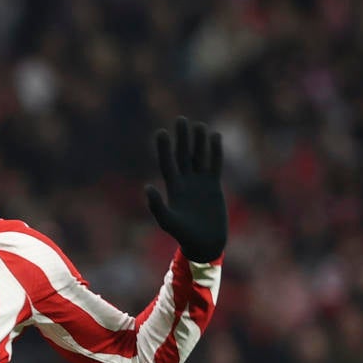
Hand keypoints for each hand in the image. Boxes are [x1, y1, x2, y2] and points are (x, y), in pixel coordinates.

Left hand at [144, 117, 226, 262]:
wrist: (204, 243)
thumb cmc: (183, 235)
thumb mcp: (168, 221)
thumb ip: (157, 205)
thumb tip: (147, 187)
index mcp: (173, 188)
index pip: (168, 163)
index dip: (164, 149)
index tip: (162, 132)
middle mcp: (186, 182)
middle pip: (183, 155)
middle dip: (182, 139)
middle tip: (181, 119)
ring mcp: (200, 183)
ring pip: (199, 157)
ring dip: (199, 142)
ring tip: (198, 125)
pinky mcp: (213, 186)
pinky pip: (214, 164)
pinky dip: (215, 151)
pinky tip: (215, 137)